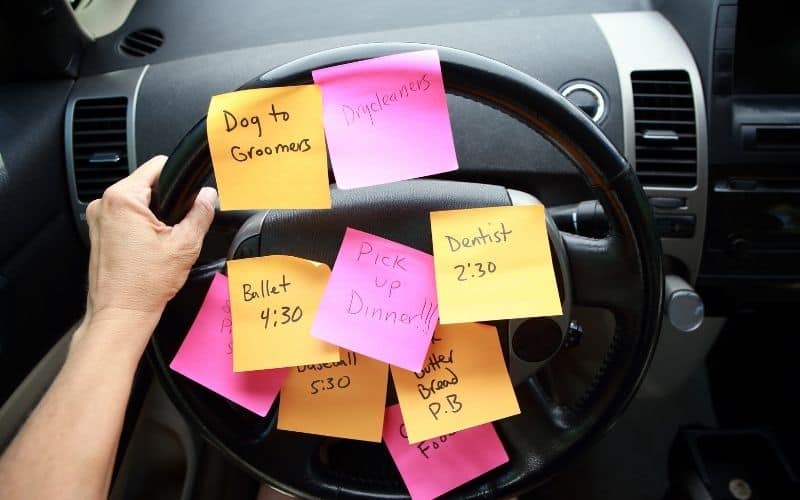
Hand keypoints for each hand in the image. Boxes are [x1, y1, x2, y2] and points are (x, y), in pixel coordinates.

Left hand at [81, 155, 216, 347]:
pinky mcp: (99, 234)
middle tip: (176, 228)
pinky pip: (125, 218)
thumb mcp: (184, 245)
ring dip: (153, 215)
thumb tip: (209, 196)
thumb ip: (200, 213)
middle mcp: (105, 204)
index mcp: (123, 199)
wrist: (122, 314)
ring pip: (137, 202)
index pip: (157, 166)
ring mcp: (98, 220)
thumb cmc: (143, 285)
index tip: (190, 193)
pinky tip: (149, 249)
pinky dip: (140, 227)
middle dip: (167, 201)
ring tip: (162, 242)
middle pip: (146, 184)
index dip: (180, 178)